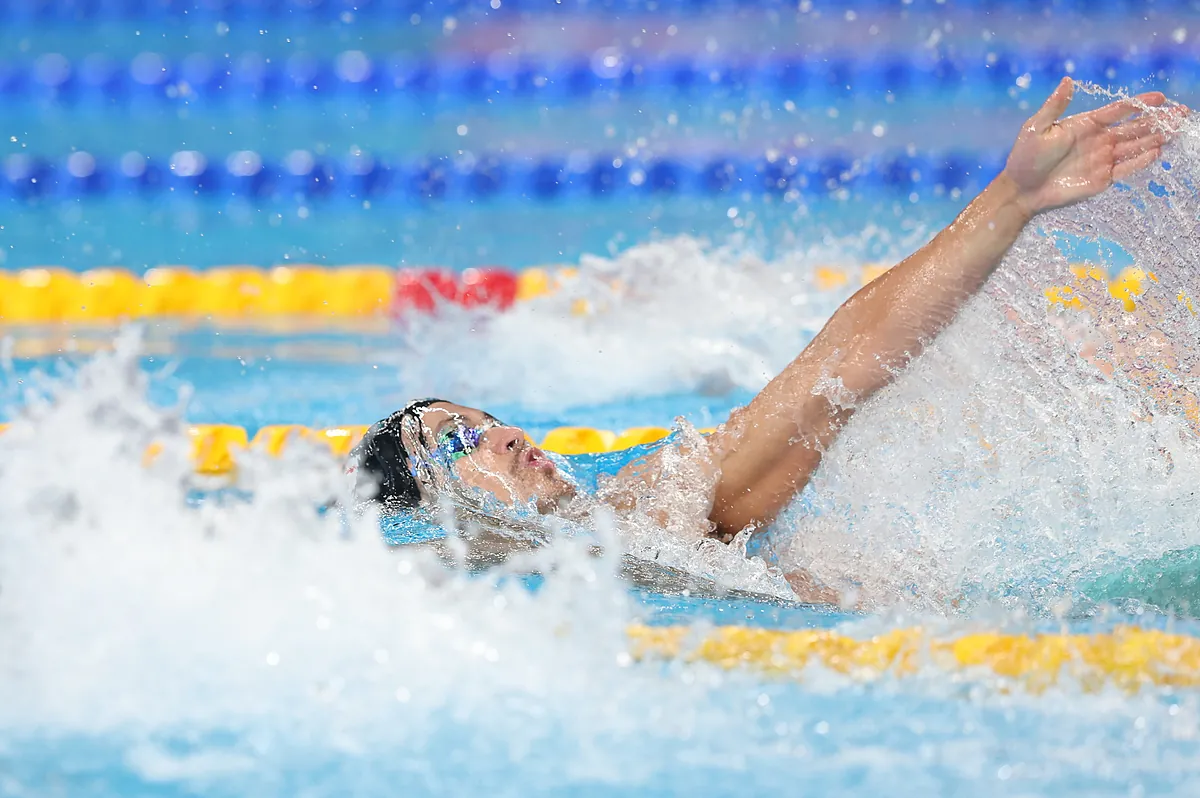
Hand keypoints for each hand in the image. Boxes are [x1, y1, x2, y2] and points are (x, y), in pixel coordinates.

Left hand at [1002, 77, 1185, 215]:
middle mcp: (1099, 140)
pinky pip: (1127, 168)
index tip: (1160, 96)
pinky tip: (1157, 152)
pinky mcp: (1102, 178)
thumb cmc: (1026, 157)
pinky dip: (1141, 161)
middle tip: (1179, 112)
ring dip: (1155, 138)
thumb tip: (1067, 80)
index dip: (1139, 103)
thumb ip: (1055, 105)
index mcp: (1086, 124)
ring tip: (1175, 130)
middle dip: (1157, 120)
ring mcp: (1102, 159)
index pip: (1118, 111)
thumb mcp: (1037, 127)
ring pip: (1135, 146)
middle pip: (1134, 127)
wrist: (1022, 189)